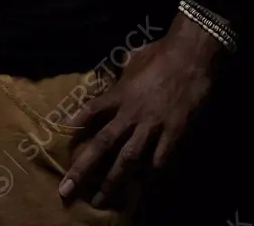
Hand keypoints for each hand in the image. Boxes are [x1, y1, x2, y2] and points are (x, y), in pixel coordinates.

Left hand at [58, 14, 224, 208]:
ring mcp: (151, 126)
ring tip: (100, 201)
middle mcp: (131, 113)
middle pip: (103, 144)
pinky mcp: (173, 134)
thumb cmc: (162, 52)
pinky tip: (142, 192)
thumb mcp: (135, 58)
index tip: (63, 136)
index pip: (93, 110)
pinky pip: (159, 161)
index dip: (77, 123)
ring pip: (128, 159)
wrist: (190, 55)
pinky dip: (150, 177)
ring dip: (112, 182)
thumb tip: (119, 67)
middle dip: (83, 169)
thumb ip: (124, 71)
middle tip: (66, 190)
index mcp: (120, 93)